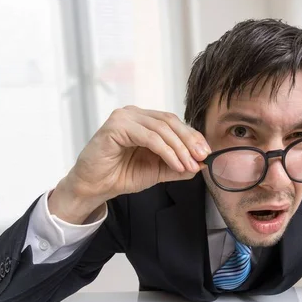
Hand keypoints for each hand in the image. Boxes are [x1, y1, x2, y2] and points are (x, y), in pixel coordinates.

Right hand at [49, 105, 210, 222]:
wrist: (94, 187)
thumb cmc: (120, 175)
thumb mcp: (157, 170)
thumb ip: (178, 166)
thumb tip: (201, 164)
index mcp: (143, 120)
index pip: (174, 122)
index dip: (192, 136)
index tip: (206, 153)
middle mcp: (134, 114)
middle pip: (170, 122)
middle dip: (189, 141)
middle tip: (201, 157)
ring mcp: (124, 117)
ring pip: (162, 129)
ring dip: (179, 148)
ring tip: (188, 165)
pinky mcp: (116, 126)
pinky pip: (149, 137)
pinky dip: (166, 151)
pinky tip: (175, 163)